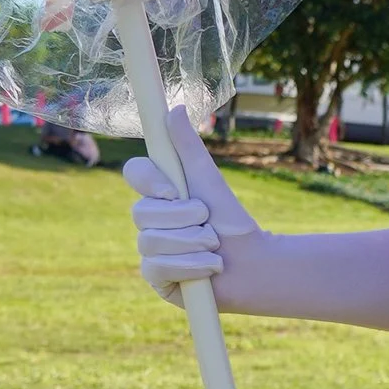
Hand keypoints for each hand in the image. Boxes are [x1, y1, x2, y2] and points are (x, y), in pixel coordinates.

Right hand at [130, 111, 258, 303]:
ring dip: (191, 244)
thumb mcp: (208, 179)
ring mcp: (150, 251)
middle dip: (183, 219)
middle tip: (209, 223)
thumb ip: (188, 147)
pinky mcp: (157, 278)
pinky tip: (209, 268)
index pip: (134, 173)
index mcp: (158, 193)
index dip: (149, 181)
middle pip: (141, 212)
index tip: (173, 189)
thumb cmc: (231, 220)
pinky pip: (155, 269)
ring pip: (149, 242)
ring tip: (214, 247)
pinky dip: (189, 267)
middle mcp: (149, 221)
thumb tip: (174, 109)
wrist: (253, 263)